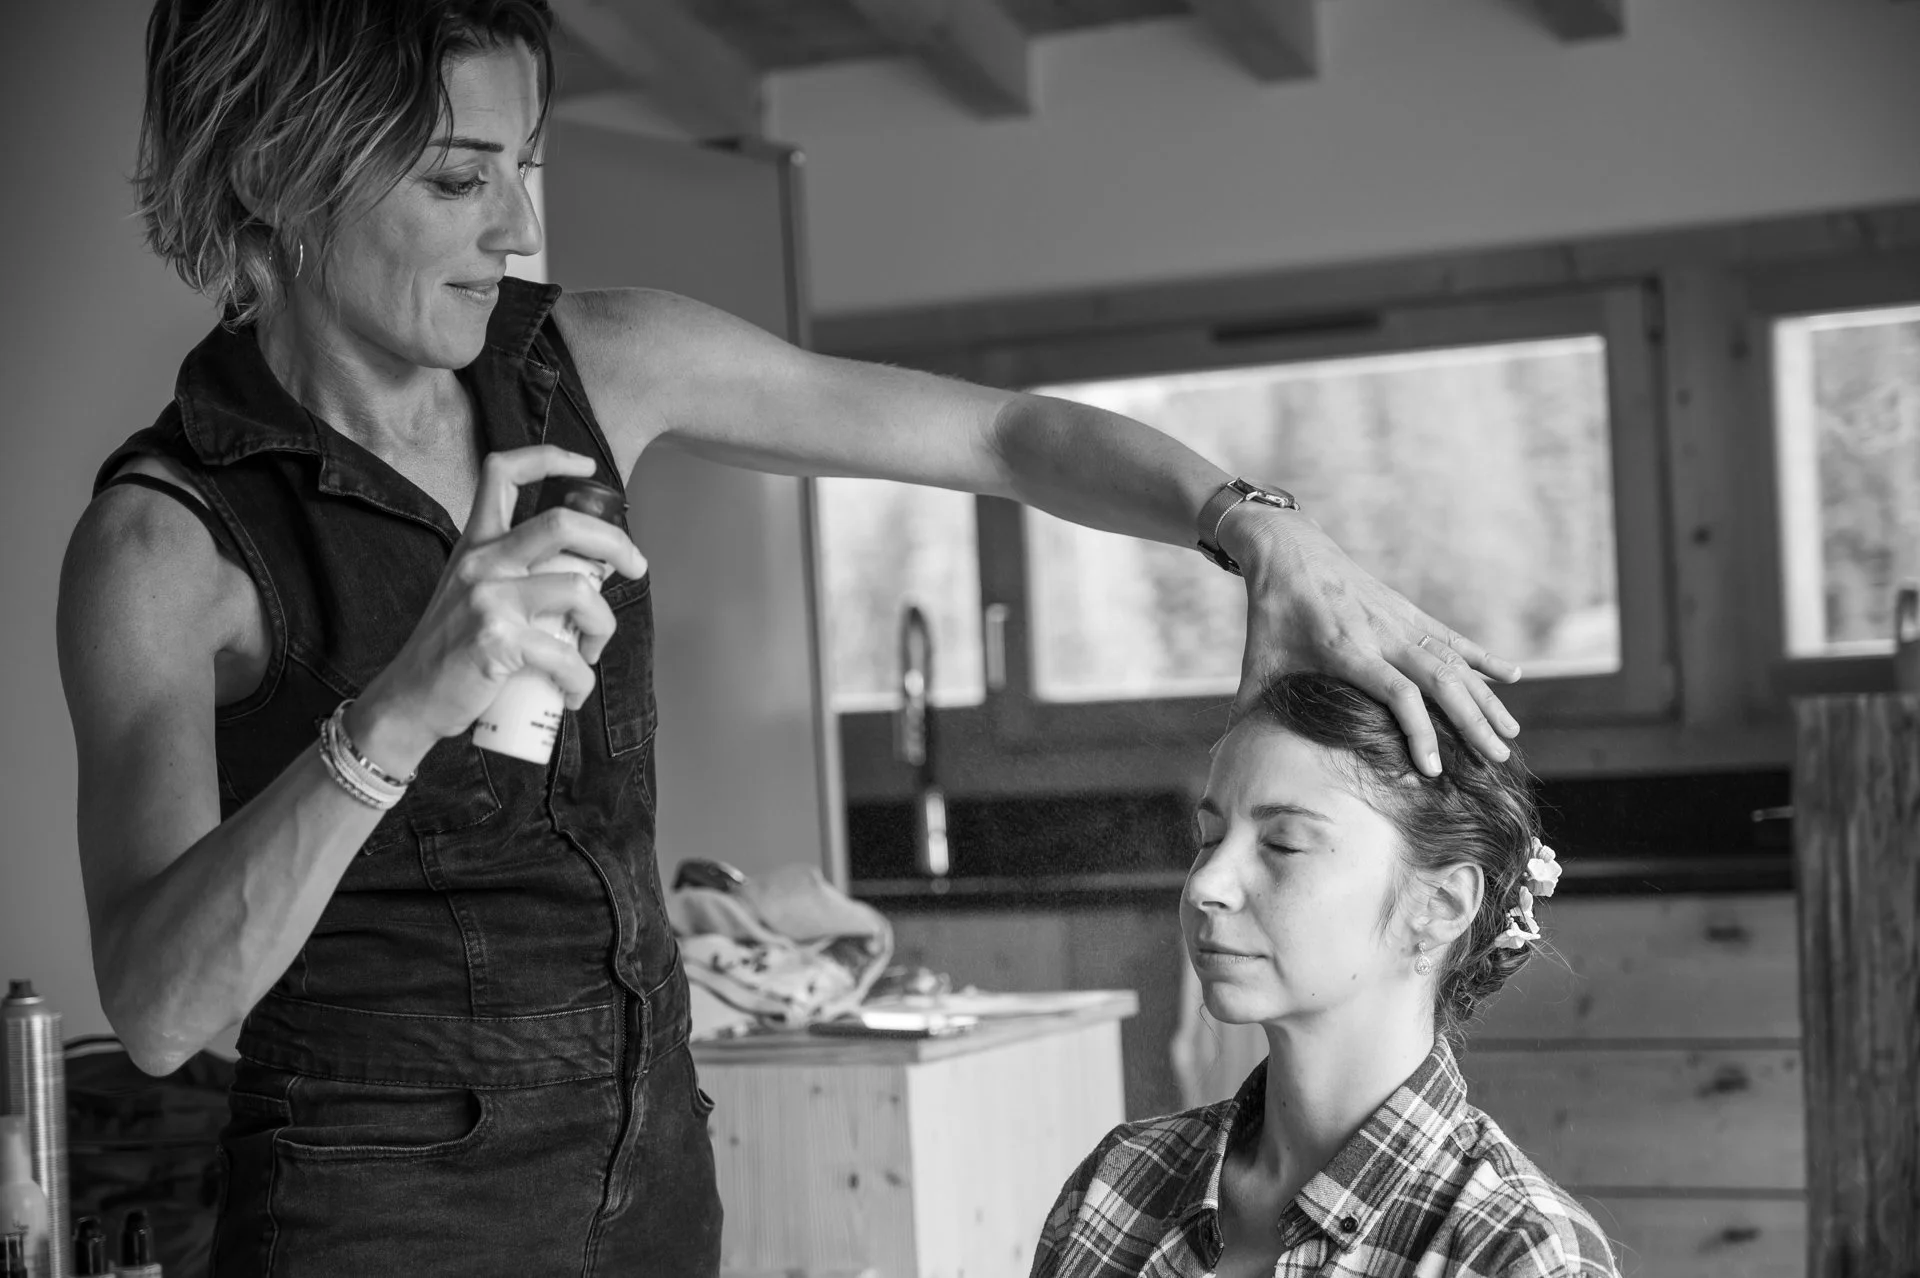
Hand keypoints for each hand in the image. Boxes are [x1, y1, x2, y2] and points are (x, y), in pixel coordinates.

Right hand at [349, 447, 649, 769]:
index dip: (549, 458)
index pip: (503, 473)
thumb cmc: (451, 650)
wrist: (409, 700)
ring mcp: (487, 600)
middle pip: (563, 524)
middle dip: (616, 543)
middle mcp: (480, 562)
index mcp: (476, 543)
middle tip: (637, 567)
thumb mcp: (470, 591)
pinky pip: (566, 656)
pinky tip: (572, 693)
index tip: (587, 469)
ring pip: (580, 593)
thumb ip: (512, 571)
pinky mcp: (497, 641)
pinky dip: (582, 680)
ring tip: (591, 653)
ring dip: (604, 627)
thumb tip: (584, 573)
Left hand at [1227, 506, 1520, 774]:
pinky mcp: (1407, 611)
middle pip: (1439, 681)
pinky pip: (1451, 637)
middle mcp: (1381, 633)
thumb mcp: (1258, 662)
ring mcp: (1399, 620)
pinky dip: (1481, 658)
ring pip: (1453, 662)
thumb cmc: (1269, 612)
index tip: (1435, 769)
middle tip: (1498, 759)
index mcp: (1346, 649)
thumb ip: (1248, 709)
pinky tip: (1511, 675)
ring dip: (1485, 698)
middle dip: (1472, 722)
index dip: (1419, 731)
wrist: (1287, 549)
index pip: (1396, 694)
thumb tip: (1224, 758)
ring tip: (1511, 733)